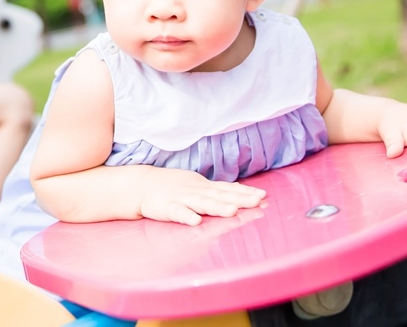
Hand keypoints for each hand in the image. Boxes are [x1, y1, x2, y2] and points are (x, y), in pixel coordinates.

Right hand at [138, 168, 265, 225]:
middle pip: (221, 195)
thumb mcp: (197, 185)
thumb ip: (217, 191)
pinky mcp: (167, 208)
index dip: (245, 192)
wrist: (142, 185)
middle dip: (240, 199)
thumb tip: (241, 194)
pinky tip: (195, 222)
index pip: (228, 189)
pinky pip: (178, 212)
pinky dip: (186, 216)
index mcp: (204, 187)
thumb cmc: (173, 186)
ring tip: (232, 211)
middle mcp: (196, 191)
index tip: (264, 196)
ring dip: (217, 207)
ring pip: (202, 203)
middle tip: (258, 202)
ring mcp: (182, 198)